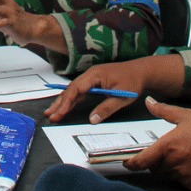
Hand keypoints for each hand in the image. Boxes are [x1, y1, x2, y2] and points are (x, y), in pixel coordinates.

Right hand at [44, 53, 184, 123]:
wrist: (141, 70)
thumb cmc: (133, 81)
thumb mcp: (122, 96)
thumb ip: (107, 108)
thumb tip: (93, 119)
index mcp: (95, 75)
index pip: (77, 88)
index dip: (67, 101)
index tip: (60, 112)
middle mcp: (90, 75)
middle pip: (71, 89)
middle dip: (59, 102)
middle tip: (50, 114)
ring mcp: (91, 78)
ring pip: (73, 90)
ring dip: (62, 101)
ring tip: (52, 112)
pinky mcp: (93, 82)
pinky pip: (79, 91)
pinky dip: (71, 99)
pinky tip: (65, 106)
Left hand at [123, 97, 190, 189]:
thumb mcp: (187, 115)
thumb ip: (164, 111)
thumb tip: (148, 102)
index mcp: (167, 146)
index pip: (142, 160)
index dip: (132, 163)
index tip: (127, 163)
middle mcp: (173, 163)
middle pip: (155, 167)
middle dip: (158, 161)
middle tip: (172, 150)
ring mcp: (184, 176)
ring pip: (169, 175)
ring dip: (171, 168)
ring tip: (188, 154)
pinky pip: (183, 182)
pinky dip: (185, 175)